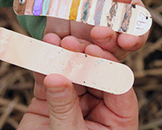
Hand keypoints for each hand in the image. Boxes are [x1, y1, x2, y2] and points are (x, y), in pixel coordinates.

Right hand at [17, 33, 138, 129]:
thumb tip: (56, 76)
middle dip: (83, 58)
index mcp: (118, 120)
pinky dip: (44, 65)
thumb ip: (64, 108)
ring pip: (73, 73)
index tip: (93, 52)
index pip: (119, 87)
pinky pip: (50, 78)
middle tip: (71, 43)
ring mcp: (75, 100)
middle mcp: (99, 106)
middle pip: (96, 75)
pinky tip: (42, 51)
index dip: (108, 67)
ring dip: (63, 57)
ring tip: (55, 42)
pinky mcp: (52, 99)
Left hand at [44, 0, 148, 59]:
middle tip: (98, 33)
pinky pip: (63, 52)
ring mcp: (90, 45)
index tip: (126, 40)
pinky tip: (51, 40)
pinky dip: (57, 49)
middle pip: (112, 53)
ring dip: (79, 51)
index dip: (133, 40)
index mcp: (129, 25)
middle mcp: (112, 41)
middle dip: (105, 46)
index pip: (136, 37)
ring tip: (69, 40)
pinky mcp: (68, 45)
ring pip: (87, 57)